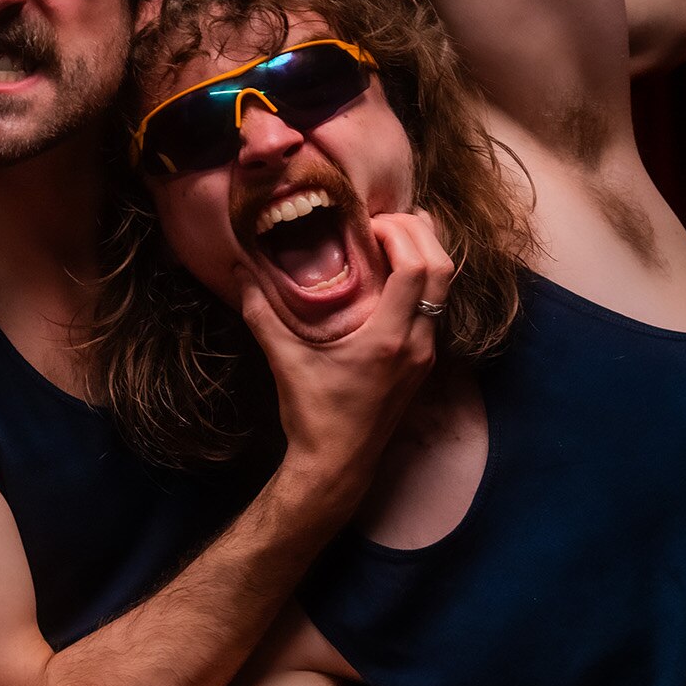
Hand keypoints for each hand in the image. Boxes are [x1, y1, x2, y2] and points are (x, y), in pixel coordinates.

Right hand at [236, 211, 452, 484]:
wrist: (338, 465)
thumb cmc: (312, 416)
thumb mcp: (284, 361)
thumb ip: (261, 313)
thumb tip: (240, 269)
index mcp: (387, 340)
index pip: (416, 270)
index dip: (400, 235)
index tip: (369, 224)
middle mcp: (417, 344)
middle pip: (442, 270)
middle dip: (420, 234)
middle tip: (384, 220)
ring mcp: (425, 354)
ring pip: (445, 288)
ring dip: (427, 254)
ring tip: (395, 234)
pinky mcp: (424, 362)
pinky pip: (436, 306)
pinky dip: (424, 279)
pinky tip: (395, 272)